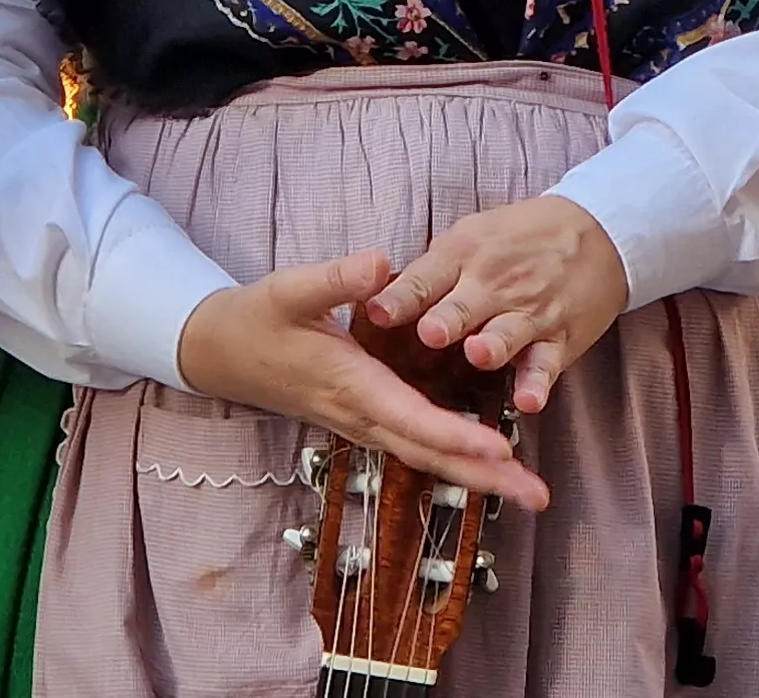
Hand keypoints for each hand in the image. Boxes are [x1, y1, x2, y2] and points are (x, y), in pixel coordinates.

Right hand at [176, 252, 548, 510]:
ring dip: (478, 475)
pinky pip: (417, 446)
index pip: (410, 417)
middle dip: (484, 476)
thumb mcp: (289, 288)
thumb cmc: (257, 318)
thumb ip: (336, 278)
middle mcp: (362, 414)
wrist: (221, 352)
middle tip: (537, 496)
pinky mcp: (367, 419)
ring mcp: (364, 423)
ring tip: (528, 491)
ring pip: (427, 457)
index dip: (455, 435)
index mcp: (350, 384)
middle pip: (430, 454)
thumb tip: (381, 264)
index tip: (499, 447)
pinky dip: (455, 460)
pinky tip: (489, 466)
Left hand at [365, 196, 627, 415]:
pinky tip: (529, 400)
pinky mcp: (558, 338)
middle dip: (447, 319)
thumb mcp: (471, 236)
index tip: (378, 311)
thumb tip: (375, 295)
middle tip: (430, 331)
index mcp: (464, 255)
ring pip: (506, 333)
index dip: (402, 297)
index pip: (426, 278)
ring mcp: (529, 312)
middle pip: (464, 306)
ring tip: (479, 354)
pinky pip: (546, 365)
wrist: (597, 232)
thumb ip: (430, 272)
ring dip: (493, 345)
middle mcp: (494, 284)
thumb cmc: (521, 239)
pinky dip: (538, 383)